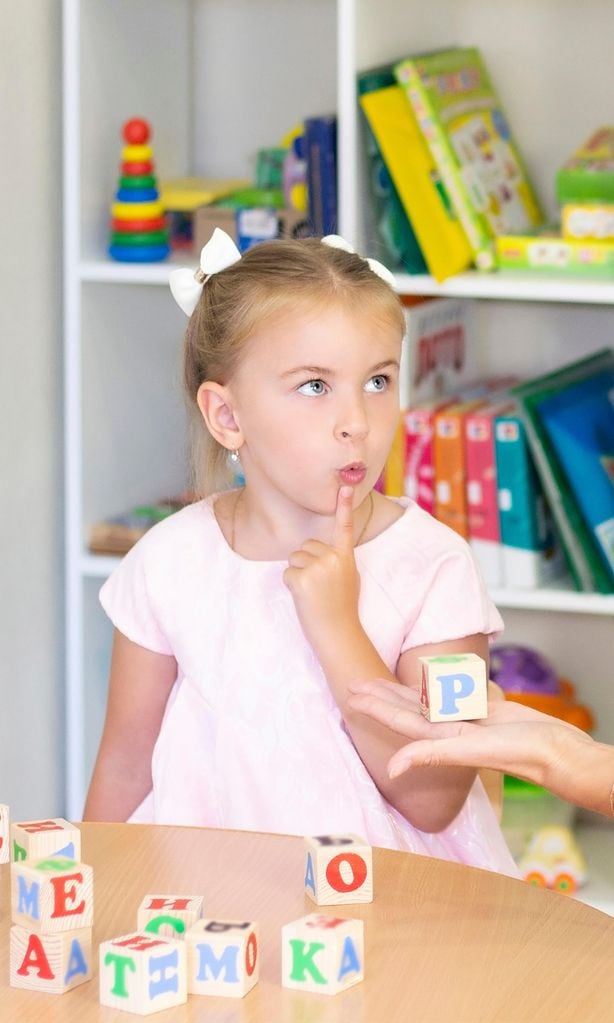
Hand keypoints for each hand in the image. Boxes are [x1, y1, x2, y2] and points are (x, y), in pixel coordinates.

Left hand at [283, 487, 361, 650]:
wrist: (338, 633)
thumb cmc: (341, 608)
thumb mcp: (348, 578)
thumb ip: (337, 561)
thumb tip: (319, 552)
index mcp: (346, 556)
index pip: (344, 527)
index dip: (344, 505)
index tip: (346, 486)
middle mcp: (333, 557)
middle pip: (305, 547)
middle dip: (306, 564)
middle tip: (319, 587)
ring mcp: (318, 567)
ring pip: (294, 559)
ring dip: (298, 575)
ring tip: (313, 593)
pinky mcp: (302, 578)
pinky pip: (287, 574)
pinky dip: (291, 586)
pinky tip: (305, 599)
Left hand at [347, 678, 589, 786]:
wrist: (558, 752)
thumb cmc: (519, 753)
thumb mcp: (471, 750)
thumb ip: (431, 755)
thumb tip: (392, 769)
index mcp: (443, 737)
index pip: (400, 718)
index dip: (375, 706)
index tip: (352, 694)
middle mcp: (452, 728)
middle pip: (407, 707)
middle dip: (381, 695)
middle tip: (355, 682)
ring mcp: (470, 719)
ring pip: (428, 700)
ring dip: (404, 690)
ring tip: (383, 679)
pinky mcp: (488, 710)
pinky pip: (455, 694)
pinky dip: (440, 686)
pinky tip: (430, 679)